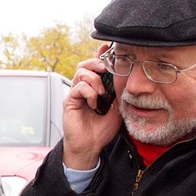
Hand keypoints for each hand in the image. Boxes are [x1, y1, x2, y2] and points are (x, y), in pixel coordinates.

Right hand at [63, 44, 122, 169]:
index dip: (101, 56)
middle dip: (96, 62)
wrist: (91, 146)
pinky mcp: (70, 101)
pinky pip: (78, 87)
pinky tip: (94, 103)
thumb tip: (125, 78)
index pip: (95, 67)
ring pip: (80, 73)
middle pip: (84, 65)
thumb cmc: (102, 130)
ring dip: (94, 79)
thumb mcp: (117, 108)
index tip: (108, 49)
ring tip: (101, 92)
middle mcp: (83, 89)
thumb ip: (118, 93)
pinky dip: (88, 92)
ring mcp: (76, 94)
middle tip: (105, 68)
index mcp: (94, 88)